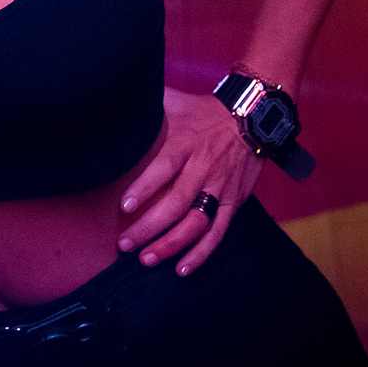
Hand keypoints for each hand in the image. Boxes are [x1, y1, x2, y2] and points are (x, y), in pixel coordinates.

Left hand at [117, 85, 261, 276]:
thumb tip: (116, 98)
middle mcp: (203, 168)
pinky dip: (201, 253)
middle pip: (176, 203)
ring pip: (196, 223)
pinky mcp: (233, 202)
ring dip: (171, 245)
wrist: (251, 117)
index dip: (144, 188)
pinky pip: (218, 232)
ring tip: (146, 259)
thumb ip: (149, 104)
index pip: (164, 168)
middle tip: (124, 244)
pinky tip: (182, 268)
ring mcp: (220, 188)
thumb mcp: (177, 101)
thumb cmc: (205, 111)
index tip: (123, 207)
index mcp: (187, 143)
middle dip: (148, 227)